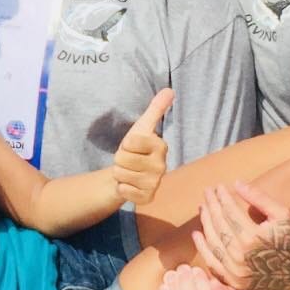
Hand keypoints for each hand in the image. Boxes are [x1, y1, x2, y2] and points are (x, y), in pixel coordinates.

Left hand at [113, 89, 172, 203]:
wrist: (129, 174)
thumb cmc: (136, 149)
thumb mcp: (142, 127)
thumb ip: (155, 109)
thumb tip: (170, 90)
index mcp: (161, 146)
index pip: (129, 142)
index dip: (125, 144)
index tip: (132, 146)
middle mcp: (162, 166)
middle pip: (123, 159)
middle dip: (120, 160)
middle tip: (129, 161)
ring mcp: (155, 184)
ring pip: (121, 175)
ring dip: (120, 174)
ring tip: (129, 172)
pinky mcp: (147, 198)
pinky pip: (124, 191)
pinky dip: (122, 188)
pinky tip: (130, 186)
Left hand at [191, 180, 289, 289]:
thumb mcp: (282, 214)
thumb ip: (259, 198)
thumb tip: (236, 182)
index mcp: (252, 238)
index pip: (229, 212)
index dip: (222, 197)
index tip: (218, 186)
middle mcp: (240, 256)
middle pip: (218, 225)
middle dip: (211, 205)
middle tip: (207, 192)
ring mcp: (235, 270)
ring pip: (212, 241)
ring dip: (205, 222)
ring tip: (203, 207)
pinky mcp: (233, 281)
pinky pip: (212, 262)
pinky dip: (202, 247)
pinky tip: (197, 233)